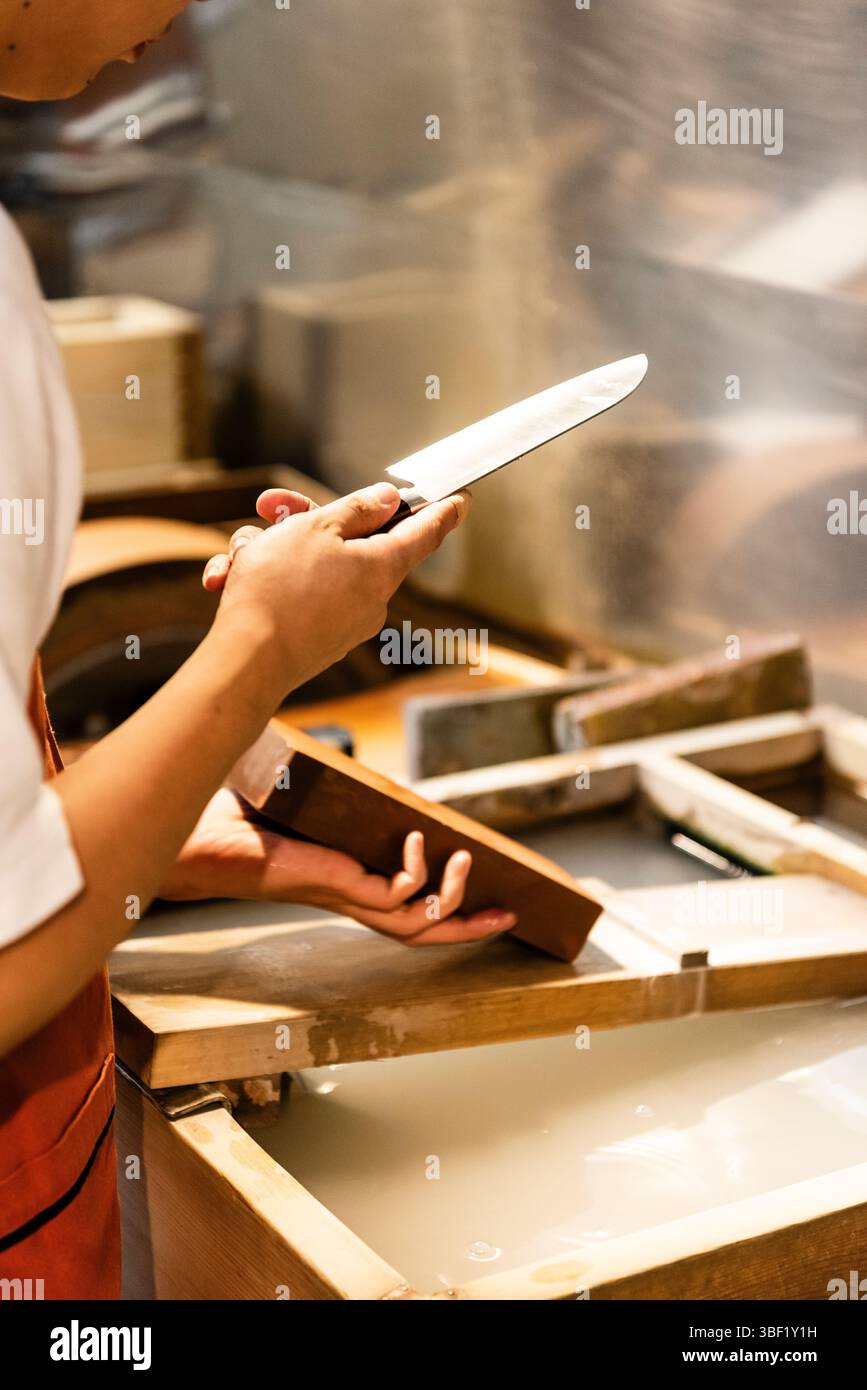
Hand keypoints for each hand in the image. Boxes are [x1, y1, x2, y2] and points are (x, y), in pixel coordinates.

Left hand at [159, 789, 515, 945]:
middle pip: (421, 931)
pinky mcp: (333, 886)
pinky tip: (419, 845)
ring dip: (452, 900)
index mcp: (342, 884)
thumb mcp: (294, 799)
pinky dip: (415, 875)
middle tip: (510, 916)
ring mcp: (342, 896)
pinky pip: (393, 895)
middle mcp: (347, 898)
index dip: (444, 909)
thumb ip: (320, 786)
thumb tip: (335, 752)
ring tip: (469, 863)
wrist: (190, 838)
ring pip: (415, 923)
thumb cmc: (230, 821)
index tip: (480, 897)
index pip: (403, 909)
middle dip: (468, 927)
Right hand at [204, 482, 469, 701]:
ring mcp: (343, 622)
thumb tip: (388, 500)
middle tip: (273, 507)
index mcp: (381, 566)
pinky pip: (296, 596)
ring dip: (274, 552)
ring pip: (313, 567)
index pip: (424, 532)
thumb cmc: (281, 588)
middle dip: (307, 521)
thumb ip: (356, 510)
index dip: (441, 511)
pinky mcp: (316, 639)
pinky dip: (265, 583)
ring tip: (242, 556)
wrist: (247, 660)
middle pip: (352, 543)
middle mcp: (371, 598)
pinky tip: (229, 582)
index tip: (460, 499)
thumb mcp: (318, 529)